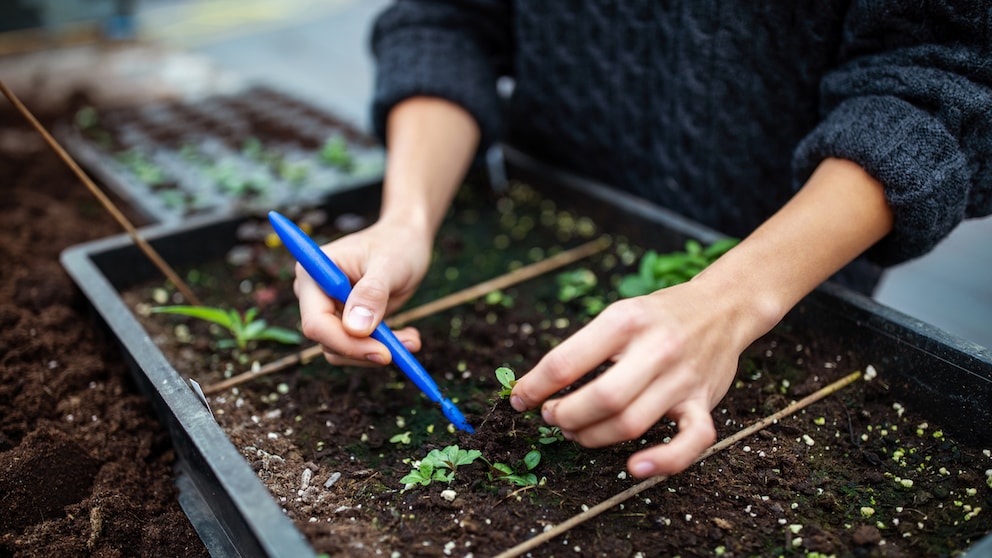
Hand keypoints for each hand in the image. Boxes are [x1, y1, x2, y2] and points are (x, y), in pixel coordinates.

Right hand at [294, 219, 432, 366]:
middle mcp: (315, 295)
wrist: (406, 240)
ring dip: (379, 350)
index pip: (316, 322)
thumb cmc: (397, 244)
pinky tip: (409, 338)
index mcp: (313, 274)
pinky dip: (384, 347)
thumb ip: (372, 294)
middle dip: (366, 350)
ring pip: (343, 350)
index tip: (383, 352)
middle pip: (328, 341)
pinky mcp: (346, 321)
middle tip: (407, 348)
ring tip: (412, 340)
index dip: (346, 342)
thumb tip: (355, 329)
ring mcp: (329, 309)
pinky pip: (358, 347)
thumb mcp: (389, 265)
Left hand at [509, 280, 749, 477]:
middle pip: (601, 398)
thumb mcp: (618, 314)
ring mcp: (683, 379)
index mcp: (625, 321)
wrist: (722, 306)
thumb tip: (536, 386)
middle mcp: (657, 349)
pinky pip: (691, 441)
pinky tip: (635, 467)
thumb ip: (584, 348)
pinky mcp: (705, 402)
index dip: (535, 387)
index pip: (566, 361)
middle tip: (552, 416)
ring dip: (593, 437)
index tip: (521, 399)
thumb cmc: (658, 316)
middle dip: (565, 416)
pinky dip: (664, 461)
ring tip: (576, 431)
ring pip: (631, 423)